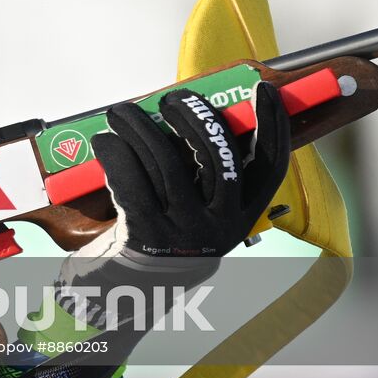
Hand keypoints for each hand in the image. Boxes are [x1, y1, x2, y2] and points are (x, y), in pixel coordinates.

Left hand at [94, 81, 291, 260]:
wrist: (138, 286)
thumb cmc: (170, 229)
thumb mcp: (203, 207)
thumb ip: (205, 169)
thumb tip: (190, 109)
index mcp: (243, 213)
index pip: (270, 167)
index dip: (273, 127)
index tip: (263, 91)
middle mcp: (220, 225)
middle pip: (218, 158)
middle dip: (195, 117)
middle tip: (171, 99)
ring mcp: (184, 231)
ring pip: (167, 163)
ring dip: (140, 127)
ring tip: (121, 112)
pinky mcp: (147, 234)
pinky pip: (130, 180)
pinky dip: (115, 153)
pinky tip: (104, 141)